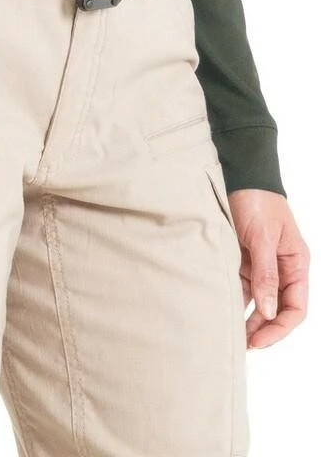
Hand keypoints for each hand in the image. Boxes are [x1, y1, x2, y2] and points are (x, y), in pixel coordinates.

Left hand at [227, 189, 309, 348]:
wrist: (238, 173)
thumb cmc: (257, 200)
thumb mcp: (263, 237)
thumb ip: (265, 274)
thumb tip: (269, 312)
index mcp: (296, 263)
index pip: (295, 308)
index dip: (279, 329)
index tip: (258, 341)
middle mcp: (282, 267)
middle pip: (276, 309)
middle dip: (262, 328)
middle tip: (241, 344)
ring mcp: (262, 264)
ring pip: (257, 301)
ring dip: (246, 317)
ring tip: (230, 333)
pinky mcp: (243, 258)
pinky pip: (240, 286)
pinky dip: (233, 299)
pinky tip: (221, 310)